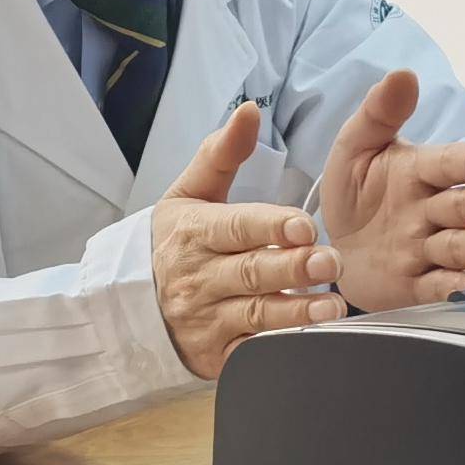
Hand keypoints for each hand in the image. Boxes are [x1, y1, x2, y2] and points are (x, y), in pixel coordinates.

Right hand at [150, 103, 345, 379]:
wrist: (131, 306)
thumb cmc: (173, 243)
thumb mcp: (189, 194)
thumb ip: (223, 154)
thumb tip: (250, 110)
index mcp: (193, 233)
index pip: (236, 227)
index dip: (271, 226)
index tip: (304, 226)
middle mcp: (197, 277)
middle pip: (251, 271)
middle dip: (293, 267)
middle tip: (331, 262)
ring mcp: (206, 319)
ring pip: (256, 314)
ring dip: (297, 310)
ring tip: (333, 306)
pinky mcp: (216, 354)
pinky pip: (251, 352)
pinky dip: (279, 347)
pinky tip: (309, 339)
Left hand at [319, 70, 464, 311]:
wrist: (327, 247)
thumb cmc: (354, 192)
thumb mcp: (355, 147)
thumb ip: (378, 114)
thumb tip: (402, 75)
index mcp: (419, 171)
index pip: (451, 163)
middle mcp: (429, 212)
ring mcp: (425, 250)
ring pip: (460, 247)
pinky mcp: (416, 286)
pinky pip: (441, 287)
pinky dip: (462, 288)